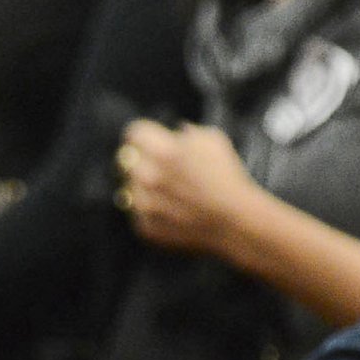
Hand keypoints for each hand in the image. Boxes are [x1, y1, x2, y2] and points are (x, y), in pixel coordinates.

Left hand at [117, 121, 263, 259]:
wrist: (234, 222)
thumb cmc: (226, 179)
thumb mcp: (213, 140)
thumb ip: (189, 132)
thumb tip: (178, 133)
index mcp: (161, 151)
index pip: (133, 132)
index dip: (144, 136)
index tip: (150, 141)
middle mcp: (146, 176)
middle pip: (125, 160)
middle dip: (140, 160)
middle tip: (157, 167)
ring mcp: (144, 204)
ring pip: (128, 188)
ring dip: (142, 188)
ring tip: (164, 192)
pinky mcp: (145, 227)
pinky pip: (138, 214)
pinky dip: (150, 212)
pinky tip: (169, 211)